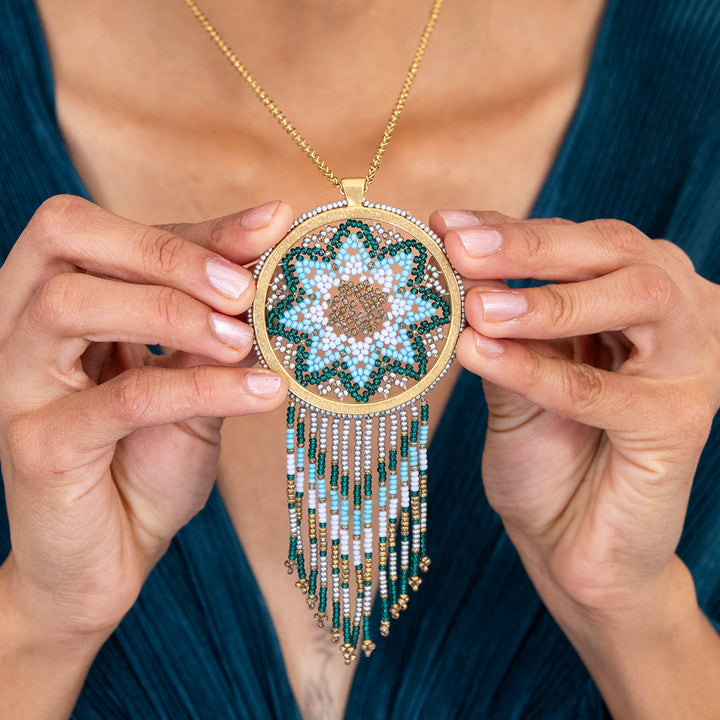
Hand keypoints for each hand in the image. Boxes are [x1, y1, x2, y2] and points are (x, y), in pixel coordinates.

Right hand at [0, 195, 291, 640]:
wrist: (110, 560)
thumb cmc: (146, 464)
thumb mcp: (192, 384)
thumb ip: (214, 330)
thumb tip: (266, 266)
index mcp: (58, 301)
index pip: (114, 232)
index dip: (195, 226)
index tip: (271, 224)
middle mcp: (21, 329)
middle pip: (66, 237)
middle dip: (167, 250)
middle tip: (243, 288)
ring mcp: (18, 385)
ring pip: (72, 303)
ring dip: (174, 310)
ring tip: (246, 340)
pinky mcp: (37, 445)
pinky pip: (120, 398)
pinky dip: (199, 388)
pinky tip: (264, 393)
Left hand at [431, 210, 719, 614]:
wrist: (569, 545)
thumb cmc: (543, 457)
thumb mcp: (509, 380)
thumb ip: (497, 327)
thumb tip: (455, 266)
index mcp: (628, 300)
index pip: (574, 244)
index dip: (510, 229)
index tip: (446, 224)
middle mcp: (672, 320)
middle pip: (615, 253)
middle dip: (531, 246)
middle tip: (460, 247)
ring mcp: (686, 368)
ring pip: (635, 301)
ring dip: (548, 300)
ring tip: (477, 307)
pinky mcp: (681, 423)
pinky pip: (607, 390)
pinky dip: (541, 371)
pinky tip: (481, 356)